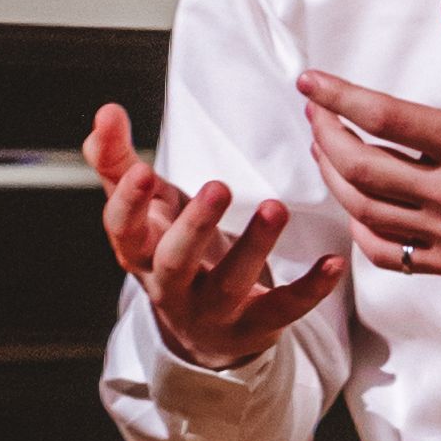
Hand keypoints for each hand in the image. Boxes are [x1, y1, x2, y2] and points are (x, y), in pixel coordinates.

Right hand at [83, 104, 343, 369]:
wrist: (200, 329)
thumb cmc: (168, 250)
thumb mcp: (144, 208)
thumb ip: (118, 161)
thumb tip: (105, 112)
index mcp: (140, 252)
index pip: (123, 231)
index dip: (128, 203)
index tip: (142, 169)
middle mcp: (172, 286)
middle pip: (174, 262)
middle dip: (195, 227)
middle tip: (219, 186)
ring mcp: (214, 310)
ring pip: (231, 284)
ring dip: (254, 247)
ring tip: (276, 208)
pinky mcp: (256, 324)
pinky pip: (285, 309)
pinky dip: (311, 289)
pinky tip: (335, 263)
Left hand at [296, 0, 440, 289]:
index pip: (384, 117)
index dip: (337, 96)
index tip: (310, 82)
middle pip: (361, 166)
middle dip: (324, 134)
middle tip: (316, 112)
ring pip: (365, 209)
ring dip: (333, 176)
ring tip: (325, 149)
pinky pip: (388, 253)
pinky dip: (359, 228)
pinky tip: (355, 204)